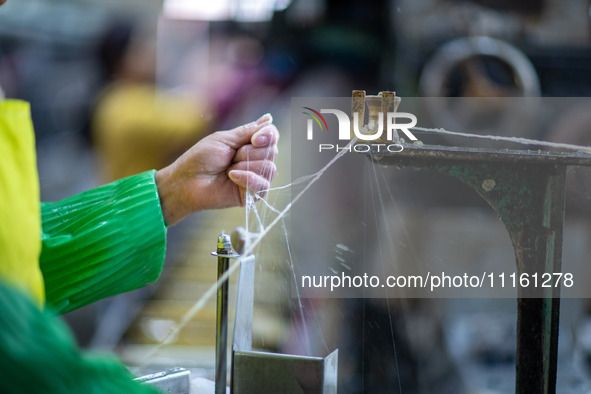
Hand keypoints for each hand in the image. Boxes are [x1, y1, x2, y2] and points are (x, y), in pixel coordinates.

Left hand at [155, 114, 277, 224]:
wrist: (187, 181)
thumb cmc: (201, 159)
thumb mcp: (225, 139)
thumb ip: (249, 131)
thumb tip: (269, 119)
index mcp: (250, 144)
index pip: (272, 136)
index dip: (268, 136)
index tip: (254, 139)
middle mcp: (256, 160)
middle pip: (272, 151)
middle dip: (249, 152)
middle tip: (230, 157)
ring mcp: (256, 177)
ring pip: (269, 167)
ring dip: (245, 165)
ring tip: (228, 169)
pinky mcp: (253, 194)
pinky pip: (263, 185)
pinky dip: (247, 178)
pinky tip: (232, 177)